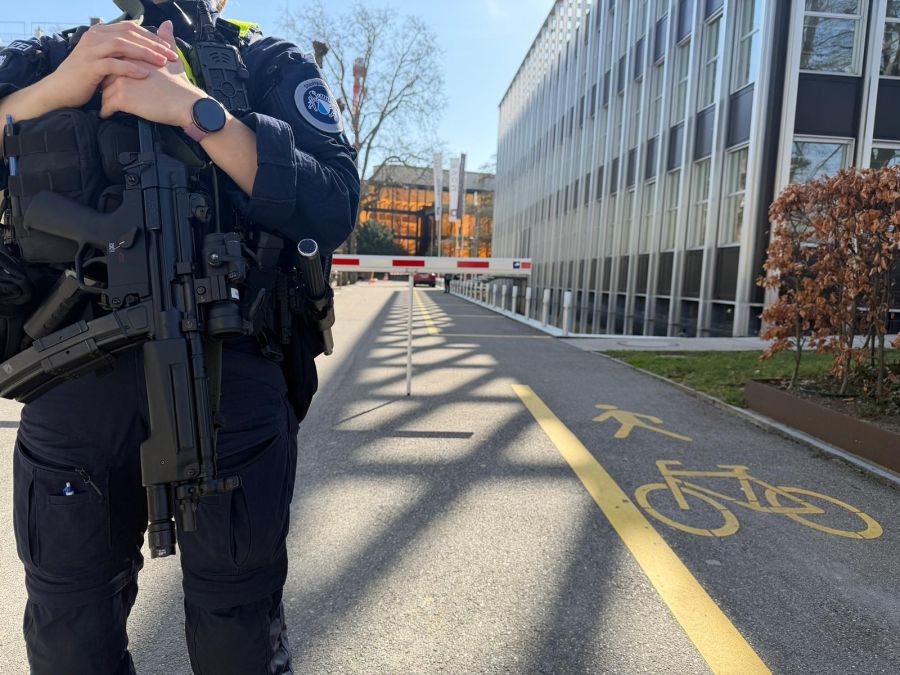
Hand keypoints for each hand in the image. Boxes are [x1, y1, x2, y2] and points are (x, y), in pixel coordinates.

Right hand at [45, 21, 178, 109]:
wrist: (60, 91)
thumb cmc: (85, 78)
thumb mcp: (105, 61)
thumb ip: (121, 53)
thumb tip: (145, 50)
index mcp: (100, 33)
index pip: (130, 28)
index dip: (152, 36)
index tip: (170, 47)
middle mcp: (95, 37)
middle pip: (129, 34)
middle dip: (153, 44)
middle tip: (172, 54)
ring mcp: (91, 51)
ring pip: (122, 45)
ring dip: (145, 53)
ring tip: (162, 62)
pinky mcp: (89, 66)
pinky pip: (113, 64)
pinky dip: (130, 68)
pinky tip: (145, 74)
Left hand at [100, 21, 207, 126]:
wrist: (185, 104)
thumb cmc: (181, 85)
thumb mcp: (174, 58)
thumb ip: (167, 40)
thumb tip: (167, 25)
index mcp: (134, 55)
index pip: (115, 60)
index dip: (116, 71)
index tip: (117, 79)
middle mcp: (124, 65)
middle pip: (106, 74)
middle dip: (107, 84)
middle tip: (109, 94)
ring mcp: (122, 82)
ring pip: (104, 91)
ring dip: (106, 99)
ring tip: (109, 106)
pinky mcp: (122, 99)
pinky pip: (106, 106)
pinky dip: (106, 112)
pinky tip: (109, 114)